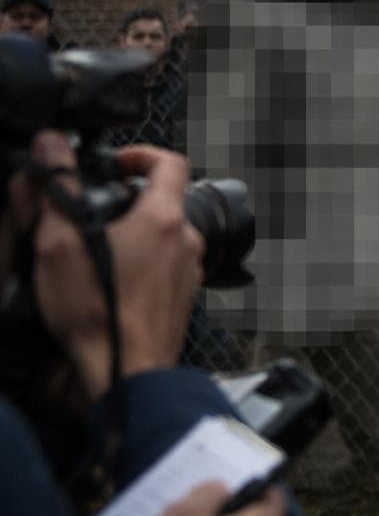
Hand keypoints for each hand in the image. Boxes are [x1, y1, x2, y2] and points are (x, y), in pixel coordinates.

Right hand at [25, 133, 204, 397]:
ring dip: (132, 234)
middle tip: (88, 213)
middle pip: (163, 201)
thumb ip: (57, 189)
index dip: (141, 154)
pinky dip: (141, 263)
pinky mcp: (183, 297)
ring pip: (163, 236)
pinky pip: (164, 266)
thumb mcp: (60, 242)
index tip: (113, 164)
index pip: (170, 162)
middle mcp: (188, 240)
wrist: (128, 371)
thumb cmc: (98, 312)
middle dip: (125, 200)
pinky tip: (109, 280)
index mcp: (165, 218)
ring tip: (92, 250)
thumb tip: (50, 144)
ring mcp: (190, 270)